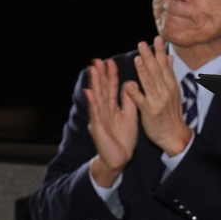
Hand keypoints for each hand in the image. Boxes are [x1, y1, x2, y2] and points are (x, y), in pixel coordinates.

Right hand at [85, 58, 138, 186]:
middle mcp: (104, 111)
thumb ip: (128, 101)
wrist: (119, 158)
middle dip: (100, 75)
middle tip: (97, 60)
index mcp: (112, 108)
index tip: (110, 62)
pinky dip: (92, 103)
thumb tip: (129, 84)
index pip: (111, 88)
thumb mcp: (130, 116)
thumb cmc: (124, 138)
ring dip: (94, 84)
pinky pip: (95, 114)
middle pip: (102, 90)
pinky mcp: (97, 128)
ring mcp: (99, 119)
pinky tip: (90, 92)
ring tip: (92, 70)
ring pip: (97, 98)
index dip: (111, 75)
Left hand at [129, 36, 193, 156]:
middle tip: (142, 44)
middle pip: (157, 71)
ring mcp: (158, 101)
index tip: (157, 38)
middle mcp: (166, 91)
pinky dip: (135, 92)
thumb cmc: (172, 113)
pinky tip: (129, 84)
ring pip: (150, 83)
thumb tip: (168, 57)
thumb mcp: (174, 92)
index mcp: (171, 85)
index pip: (165, 65)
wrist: (175, 135)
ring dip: (143, 71)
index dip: (160, 52)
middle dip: (150, 57)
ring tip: (137, 58)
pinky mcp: (149, 112)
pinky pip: (141, 100)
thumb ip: (168, 74)